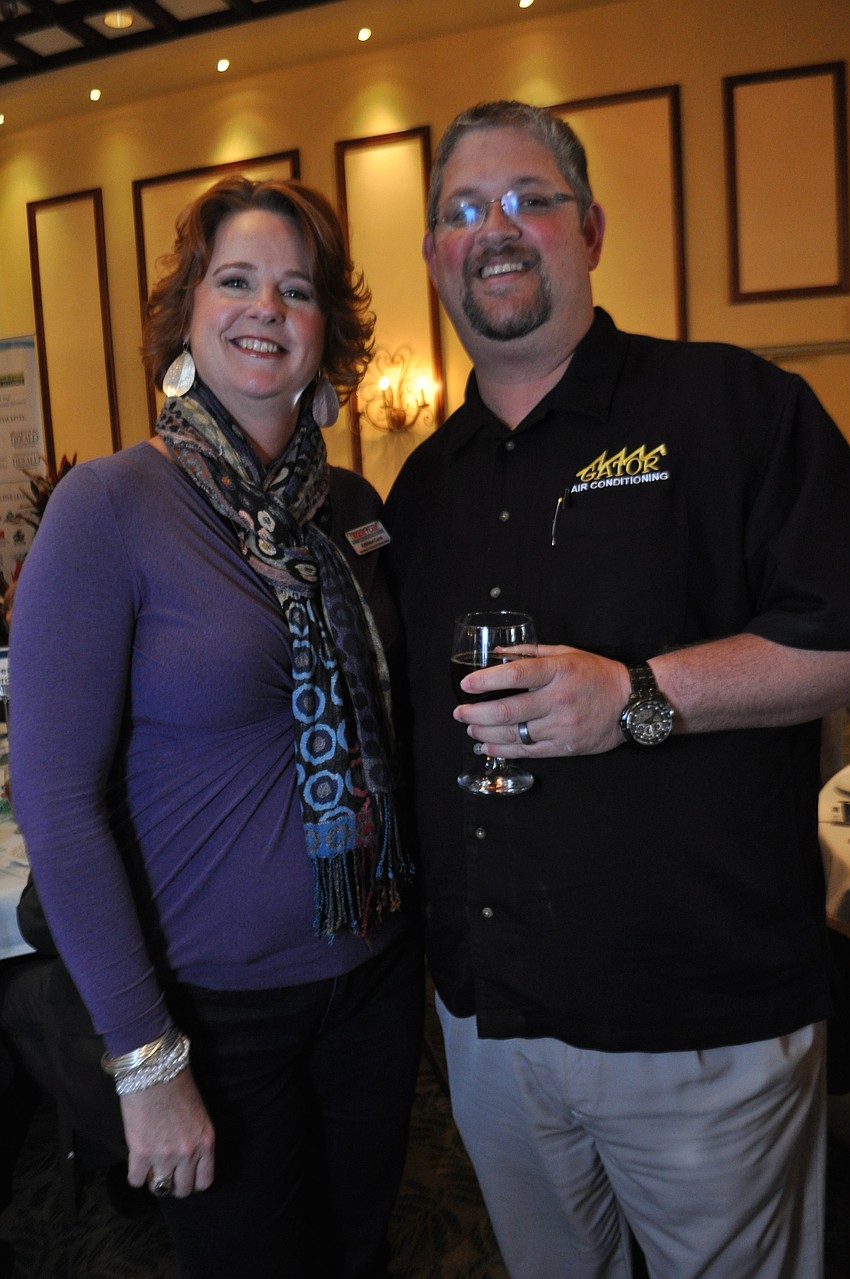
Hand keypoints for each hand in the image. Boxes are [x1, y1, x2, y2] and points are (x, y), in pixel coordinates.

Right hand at [120, 1068, 214, 1197]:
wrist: (155, 1071)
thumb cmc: (177, 1085)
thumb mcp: (198, 1114)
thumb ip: (195, 1138)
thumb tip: (185, 1157)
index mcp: (206, 1141)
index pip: (204, 1181)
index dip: (193, 1181)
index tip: (184, 1175)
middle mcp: (188, 1153)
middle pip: (183, 1190)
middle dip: (173, 1184)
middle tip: (166, 1172)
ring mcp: (164, 1156)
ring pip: (160, 1189)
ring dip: (154, 1180)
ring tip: (150, 1167)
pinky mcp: (141, 1154)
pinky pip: (136, 1181)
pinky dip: (135, 1175)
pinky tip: (136, 1163)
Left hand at [453, 644, 631, 757]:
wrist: (631, 703)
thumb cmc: (597, 674)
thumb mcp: (567, 653)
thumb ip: (530, 652)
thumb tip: (498, 654)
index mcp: (558, 671)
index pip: (514, 675)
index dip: (485, 681)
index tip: (466, 685)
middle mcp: (558, 699)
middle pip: (507, 710)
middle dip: (476, 713)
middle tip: (460, 712)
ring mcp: (561, 726)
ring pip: (513, 734)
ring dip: (485, 732)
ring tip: (470, 728)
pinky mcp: (565, 746)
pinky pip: (527, 752)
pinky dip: (503, 750)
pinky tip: (488, 745)